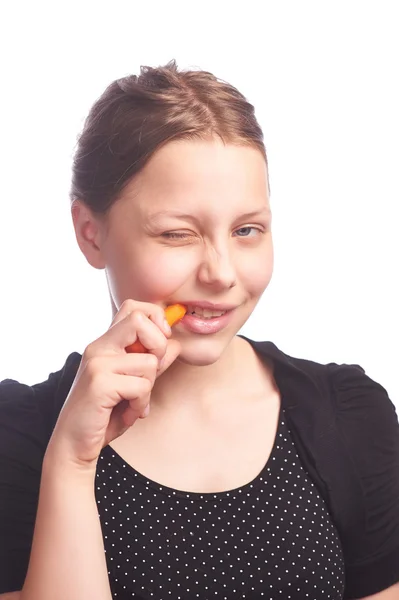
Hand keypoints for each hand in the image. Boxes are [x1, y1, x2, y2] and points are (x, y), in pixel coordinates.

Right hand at [46, 300, 180, 468]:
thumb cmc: (105, 414)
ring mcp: (98, 363)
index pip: (134, 308)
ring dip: (149, 388)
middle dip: (158, 346)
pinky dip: (141, 404)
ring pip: (149, 362)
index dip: (156, 320)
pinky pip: (141, 386)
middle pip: (140, 320)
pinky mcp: (99, 382)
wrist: (74, 444)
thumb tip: (175, 343)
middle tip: (150, 372)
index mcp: (106, 343)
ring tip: (133, 402)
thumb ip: (153, 364)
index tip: (160, 345)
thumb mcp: (135, 385)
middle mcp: (100, 347)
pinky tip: (127, 413)